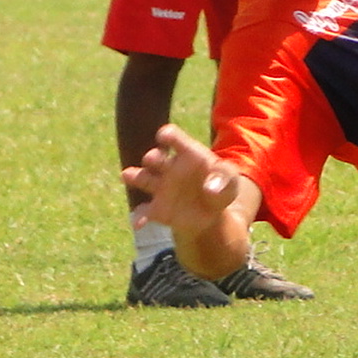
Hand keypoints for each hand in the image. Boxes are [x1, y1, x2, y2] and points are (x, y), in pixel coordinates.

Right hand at [122, 124, 238, 239]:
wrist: (212, 214)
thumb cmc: (221, 188)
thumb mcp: (230, 180)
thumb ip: (224, 179)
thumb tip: (210, 189)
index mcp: (188, 154)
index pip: (174, 138)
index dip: (168, 135)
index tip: (164, 137)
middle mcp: (169, 168)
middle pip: (156, 157)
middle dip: (152, 157)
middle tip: (152, 159)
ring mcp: (161, 187)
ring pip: (143, 178)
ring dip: (135, 176)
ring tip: (127, 175)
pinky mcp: (157, 208)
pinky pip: (144, 212)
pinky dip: (139, 216)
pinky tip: (138, 222)